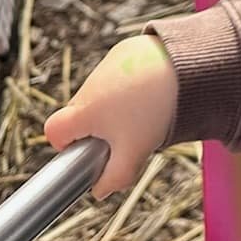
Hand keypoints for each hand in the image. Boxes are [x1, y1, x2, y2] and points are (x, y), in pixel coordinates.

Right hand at [44, 35, 178, 197]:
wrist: (187, 66)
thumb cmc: (156, 110)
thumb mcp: (134, 153)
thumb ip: (113, 179)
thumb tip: (100, 190)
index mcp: (83, 110)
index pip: (53, 131)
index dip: (66, 146)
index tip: (88, 150)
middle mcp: (90, 84)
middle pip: (79, 113)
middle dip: (96, 127)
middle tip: (126, 133)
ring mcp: (107, 64)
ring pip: (101, 93)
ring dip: (115, 105)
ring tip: (145, 110)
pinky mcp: (127, 50)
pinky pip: (120, 73)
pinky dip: (130, 83)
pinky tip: (151, 89)